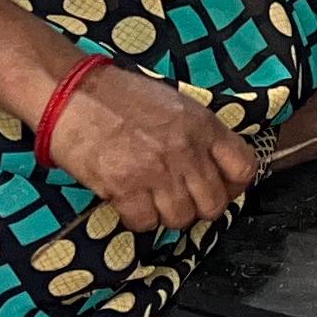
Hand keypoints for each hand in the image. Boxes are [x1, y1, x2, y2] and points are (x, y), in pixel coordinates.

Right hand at [41, 59, 262, 232]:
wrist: (72, 93)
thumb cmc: (120, 96)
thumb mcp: (175, 104)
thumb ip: (199, 135)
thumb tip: (213, 166)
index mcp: (203, 125)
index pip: (244, 168)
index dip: (234, 186)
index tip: (220, 187)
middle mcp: (186, 150)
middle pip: (214, 204)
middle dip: (198, 207)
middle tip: (180, 198)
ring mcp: (157, 171)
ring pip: (181, 219)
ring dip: (166, 214)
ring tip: (151, 197)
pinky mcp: (125, 188)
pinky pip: (145, 223)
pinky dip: (137, 218)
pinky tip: (128, 199)